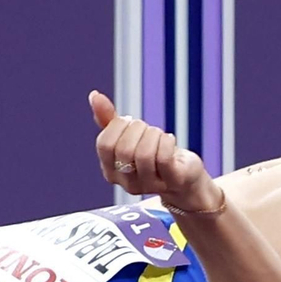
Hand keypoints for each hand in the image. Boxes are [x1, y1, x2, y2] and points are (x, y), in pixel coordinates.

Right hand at [90, 90, 219, 209]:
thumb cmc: (155, 155)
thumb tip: (95, 96)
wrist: (185, 177)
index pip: (104, 145)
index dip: (117, 126)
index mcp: (111, 170)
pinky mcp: (172, 181)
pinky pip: (164, 158)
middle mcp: (127, 182)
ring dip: (153, 135)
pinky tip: (170, 139)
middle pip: (124, 150)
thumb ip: (109, 120)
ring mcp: (150, 185)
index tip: (128, 122)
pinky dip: (167, 141)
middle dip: (137, 129)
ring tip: (159, 135)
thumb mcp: (129, 137)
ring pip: (144, 154)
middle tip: (146, 128)